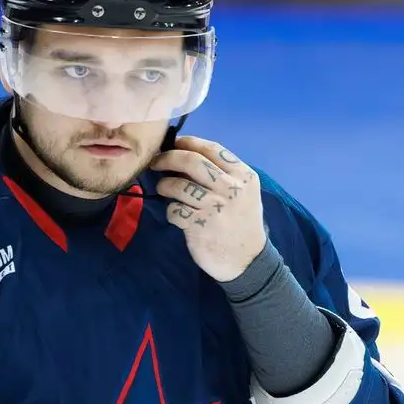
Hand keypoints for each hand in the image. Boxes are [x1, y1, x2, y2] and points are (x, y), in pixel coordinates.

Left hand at [151, 136, 266, 281]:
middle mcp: (231, 189)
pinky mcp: (200, 226)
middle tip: (156, 162)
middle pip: (192, 161)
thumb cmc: (241, 223)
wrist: (247, 261)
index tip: (174, 144)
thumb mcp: (243, 194)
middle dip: (168, 158)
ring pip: (179, 185)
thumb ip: (221, 175)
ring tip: (164, 189)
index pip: (212, 149)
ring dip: (165, 185)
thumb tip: (184, 156)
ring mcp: (215, 208)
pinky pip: (175, 210)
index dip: (188, 142)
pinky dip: (171, 211)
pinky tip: (176, 215)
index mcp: (244, 176)